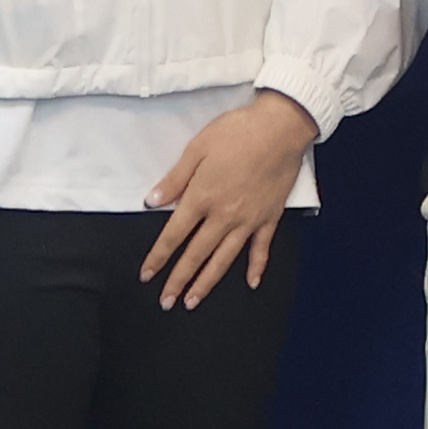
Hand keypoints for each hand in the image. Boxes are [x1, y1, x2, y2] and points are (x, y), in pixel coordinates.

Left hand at [143, 89, 317, 307]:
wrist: (280, 127)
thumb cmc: (237, 132)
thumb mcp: (197, 148)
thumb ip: (175, 179)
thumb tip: (152, 201)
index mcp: (202, 198)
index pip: (173, 236)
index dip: (158, 258)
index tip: (147, 275)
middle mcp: (223, 216)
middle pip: (196, 254)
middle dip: (178, 280)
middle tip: (166, 301)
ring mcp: (248, 220)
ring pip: (224, 259)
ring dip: (207, 282)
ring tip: (193, 301)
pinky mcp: (270, 217)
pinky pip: (261, 248)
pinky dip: (256, 267)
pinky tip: (251, 282)